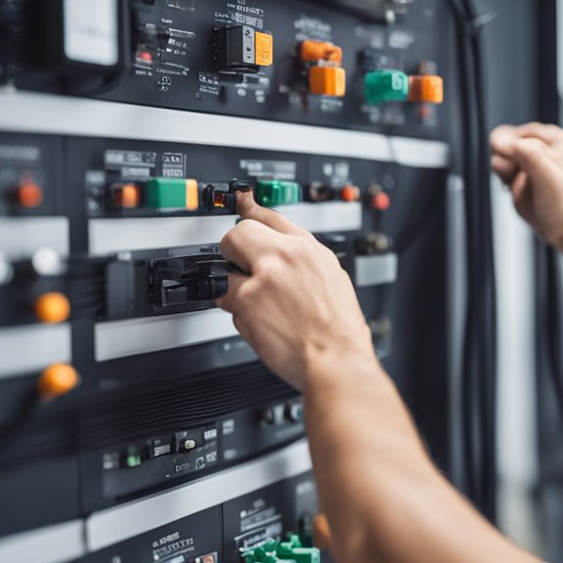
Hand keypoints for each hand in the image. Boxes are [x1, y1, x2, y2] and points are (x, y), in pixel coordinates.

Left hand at [216, 191, 373, 391]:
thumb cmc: (339, 332)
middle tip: (241, 271)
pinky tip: (258, 322)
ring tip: (258, 306)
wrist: (337, 360)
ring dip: (232, 287)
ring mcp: (265, 277)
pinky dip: (235, 312)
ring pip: (224, 268)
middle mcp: (287, 256)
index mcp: (311, 250)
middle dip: (233, 252)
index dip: (251, 209)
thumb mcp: (333, 282)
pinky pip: (223, 299)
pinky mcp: (246, 301)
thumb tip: (284, 258)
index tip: (241, 202)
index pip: (272, 217)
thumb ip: (304, 264)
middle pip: (238, 233)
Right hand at [490, 122, 562, 252]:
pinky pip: (518, 175)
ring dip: (510, 173)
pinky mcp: (540, 181)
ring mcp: (549, 167)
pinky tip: (517, 193)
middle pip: (520, 146)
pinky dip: (512, 182)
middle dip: (510, 161)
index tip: (496, 152)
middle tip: (506, 174)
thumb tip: (500, 140)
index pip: (527, 133)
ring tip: (517, 188)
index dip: (510, 144)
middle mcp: (558, 152)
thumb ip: (523, 153)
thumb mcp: (544, 176)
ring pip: (516, 161)